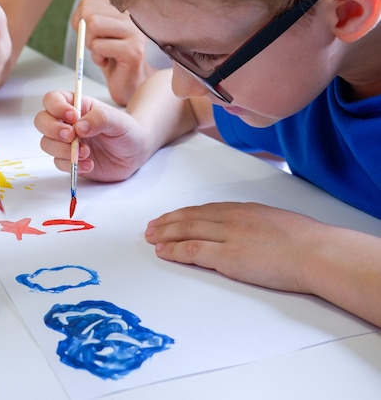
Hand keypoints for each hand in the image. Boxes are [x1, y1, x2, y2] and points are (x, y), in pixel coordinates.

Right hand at [35, 90, 152, 181]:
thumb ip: (100, 118)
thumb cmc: (127, 131)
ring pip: (46, 143)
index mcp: (77, 106)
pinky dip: (71, 165)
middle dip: (53, 129)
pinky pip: (58, 162)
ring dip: (63, 150)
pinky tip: (89, 164)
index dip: (56, 107)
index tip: (72, 117)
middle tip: (71, 136)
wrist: (135, 153)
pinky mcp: (69, 159)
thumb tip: (79, 126)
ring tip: (87, 153)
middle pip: (42, 121)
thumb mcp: (119, 121)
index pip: (52, 99)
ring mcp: (67, 142)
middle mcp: (68, 123)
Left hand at [71, 0, 153, 105]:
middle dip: (85, 34)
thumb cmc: (113, 56)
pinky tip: (109, 62)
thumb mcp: (101, 29)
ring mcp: (135, 32)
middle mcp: (132, 16)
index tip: (91, 34)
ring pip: (93, 27)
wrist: (130, 82)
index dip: (80, 21)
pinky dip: (98, 58)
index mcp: (123, 8)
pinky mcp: (133, 50)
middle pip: (89, 13)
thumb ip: (97, 6)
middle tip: (98, 46)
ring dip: (92, 46)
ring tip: (104, 53)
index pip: (87, 3)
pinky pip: (100, 47)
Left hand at [145, 202, 319, 292]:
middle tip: (151, 227)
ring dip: (165, 234)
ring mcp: (228, 236)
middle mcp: (231, 218)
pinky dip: (175, 250)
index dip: (183, 214)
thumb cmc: (304, 240)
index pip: (204, 210)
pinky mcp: (227, 256)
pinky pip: (193, 250)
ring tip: (151, 238)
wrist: (314, 251)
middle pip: (190, 218)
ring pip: (187, 230)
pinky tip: (163, 251)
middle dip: (168, 222)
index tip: (171, 218)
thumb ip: (256, 225)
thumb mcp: (275, 222)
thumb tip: (249, 233)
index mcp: (243, 210)